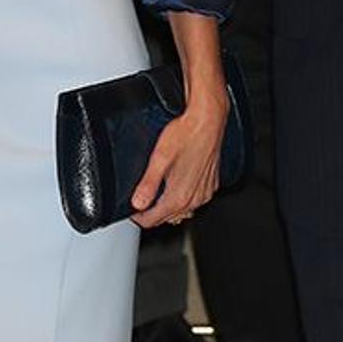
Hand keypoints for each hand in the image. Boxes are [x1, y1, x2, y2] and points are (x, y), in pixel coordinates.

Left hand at [131, 89, 226, 230]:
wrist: (208, 121)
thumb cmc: (186, 134)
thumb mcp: (159, 159)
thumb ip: (147, 184)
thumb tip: (137, 203)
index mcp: (179, 196)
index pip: (153, 220)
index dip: (138, 218)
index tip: (131, 211)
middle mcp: (194, 199)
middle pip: (167, 218)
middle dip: (151, 213)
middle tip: (140, 201)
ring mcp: (204, 193)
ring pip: (181, 211)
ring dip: (167, 207)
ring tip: (156, 195)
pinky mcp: (210, 185)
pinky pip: (194, 201)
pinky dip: (183, 199)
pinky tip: (176, 186)